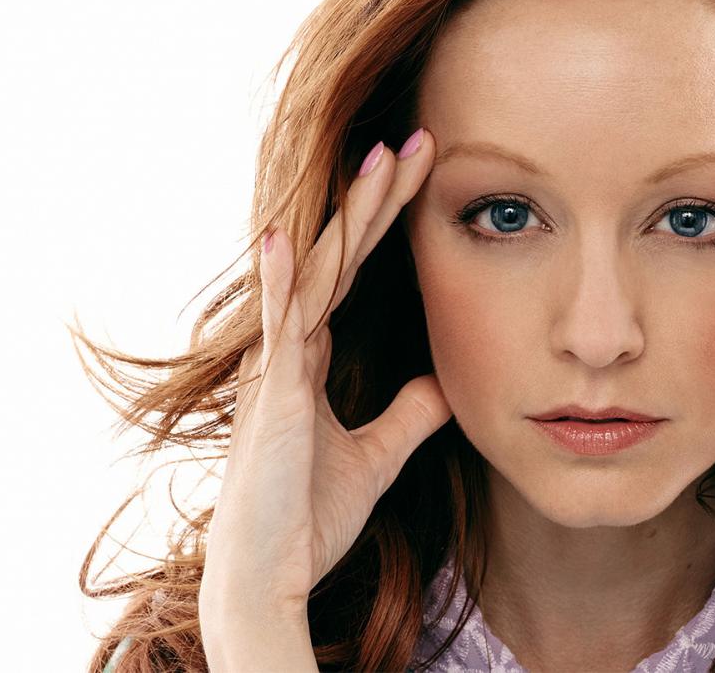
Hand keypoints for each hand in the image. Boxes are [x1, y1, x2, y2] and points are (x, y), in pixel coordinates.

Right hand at [200, 128, 451, 627]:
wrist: (269, 574)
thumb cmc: (307, 517)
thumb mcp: (377, 454)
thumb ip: (408, 413)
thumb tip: (444, 380)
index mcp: (308, 356)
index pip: (354, 269)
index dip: (384, 220)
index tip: (420, 172)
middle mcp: (288, 349)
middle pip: (339, 255)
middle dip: (376, 198)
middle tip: (414, 140)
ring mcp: (276, 367)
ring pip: (316, 274)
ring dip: (347, 218)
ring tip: (377, 161)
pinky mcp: (271, 395)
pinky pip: (278, 328)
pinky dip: (283, 282)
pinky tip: (292, 237)